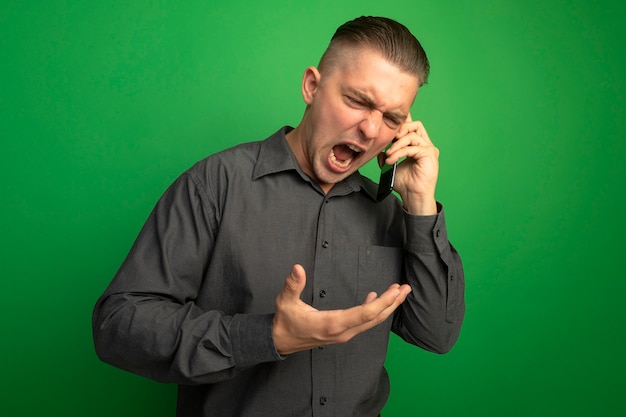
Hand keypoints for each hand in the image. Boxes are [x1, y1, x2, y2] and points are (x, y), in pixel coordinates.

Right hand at [272, 264, 411, 354]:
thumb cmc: (285, 322)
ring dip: (386, 307)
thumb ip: (292, 285)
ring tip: (398, 292)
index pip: (365, 314)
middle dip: (392, 303)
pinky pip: (363, 322)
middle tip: (406, 288)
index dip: (383, 303)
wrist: (280, 341)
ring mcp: (344, 333)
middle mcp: (343, 331)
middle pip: (374, 318)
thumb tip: (297, 268)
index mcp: (332, 324)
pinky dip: (374, 310)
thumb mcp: (285, 301)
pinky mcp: (342, 332)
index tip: (396, 291)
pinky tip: (375, 297)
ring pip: (371, 321)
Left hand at [381, 114, 438, 214]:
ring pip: (412, 135)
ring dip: (396, 144)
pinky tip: (391, 160)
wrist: (412, 197)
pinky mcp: (429, 154)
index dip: (402, 123)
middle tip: (389, 140)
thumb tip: (380, 147)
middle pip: (416, 125)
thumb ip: (387, 154)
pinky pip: (412, 147)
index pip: (412, 127)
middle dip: (400, 129)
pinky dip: (399, 152)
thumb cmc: (405, 184)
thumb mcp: (391, 165)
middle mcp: (425, 145)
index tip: (388, 126)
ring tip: (388, 155)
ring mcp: (429, 149)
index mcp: (418, 145)